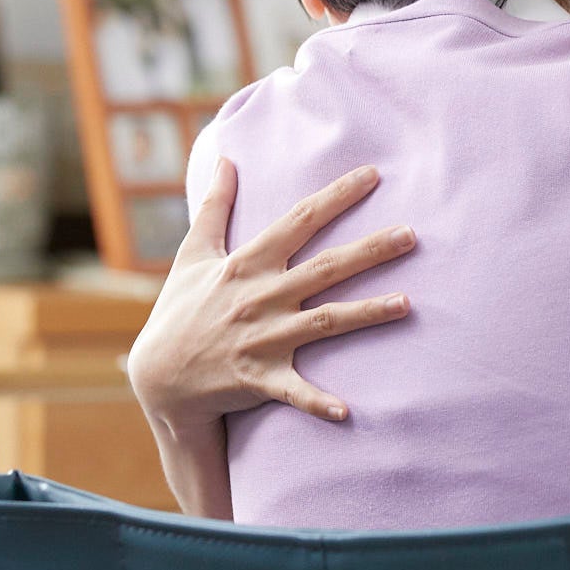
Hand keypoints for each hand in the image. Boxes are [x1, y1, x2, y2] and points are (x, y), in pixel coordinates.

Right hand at [126, 158, 413, 435]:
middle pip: (324, 268)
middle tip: (411, 234)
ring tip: (407, 304)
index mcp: (247, 263)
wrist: (158, 376)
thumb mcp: (193, 253)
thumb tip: (225, 158)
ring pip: (324, 322)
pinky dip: (318, 401)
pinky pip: (294, 390)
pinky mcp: (260, 378)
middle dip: (369, 251)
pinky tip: (348, 410)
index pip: (299, 221)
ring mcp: (263, 338)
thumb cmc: (180, 309)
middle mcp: (261, 297)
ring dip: (366, 314)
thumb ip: (213, 205)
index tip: (373, 175)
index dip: (336, 197)